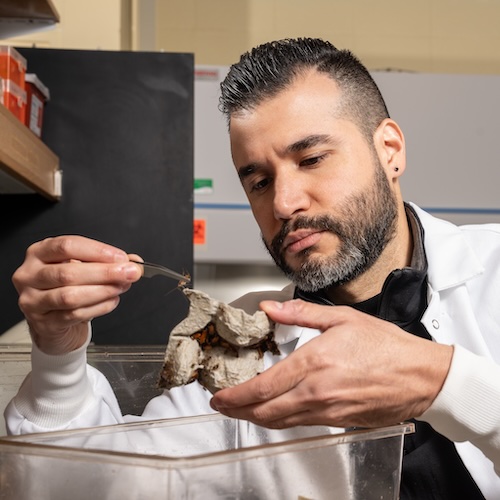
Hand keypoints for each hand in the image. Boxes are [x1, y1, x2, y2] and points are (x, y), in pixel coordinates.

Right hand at [12, 236, 142, 354]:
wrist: (52, 322)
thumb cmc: (66, 288)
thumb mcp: (83, 268)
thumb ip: (107, 262)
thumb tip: (133, 261)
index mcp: (39, 253)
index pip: (67, 246)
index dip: (98, 251)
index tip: (121, 257)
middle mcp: (29, 275)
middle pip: (69, 273)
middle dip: (105, 273)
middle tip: (129, 273)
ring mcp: (32, 300)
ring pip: (70, 296)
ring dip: (102, 291)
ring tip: (121, 287)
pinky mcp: (42, 323)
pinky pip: (74, 315)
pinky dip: (98, 307)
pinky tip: (111, 301)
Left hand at [210, 299, 452, 428]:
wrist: (422, 377)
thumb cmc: (386, 345)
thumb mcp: (341, 318)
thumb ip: (299, 314)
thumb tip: (269, 309)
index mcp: (314, 363)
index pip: (263, 386)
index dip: (235, 396)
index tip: (219, 396)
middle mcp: (317, 392)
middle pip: (265, 411)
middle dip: (237, 411)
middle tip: (221, 406)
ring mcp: (327, 412)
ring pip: (280, 422)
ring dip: (255, 418)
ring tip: (240, 410)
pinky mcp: (338, 423)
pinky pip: (300, 424)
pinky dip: (280, 420)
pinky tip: (274, 412)